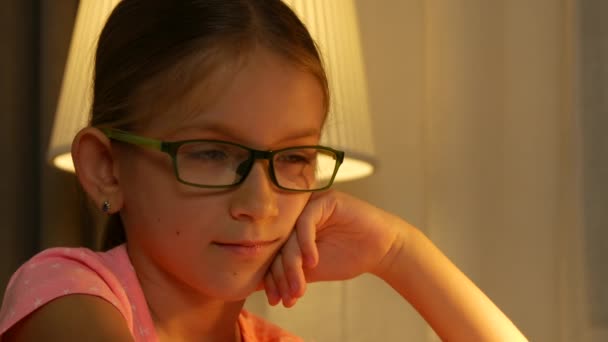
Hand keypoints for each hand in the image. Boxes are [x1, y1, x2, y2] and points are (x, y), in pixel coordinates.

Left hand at [262, 190, 405, 306]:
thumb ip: (285, 273)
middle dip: (280, 275)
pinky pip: (306, 222)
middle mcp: (295, 214)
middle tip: (286, 297)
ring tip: (300, 288)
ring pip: (289, 236)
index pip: (271, 252)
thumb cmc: (346, 257)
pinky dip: (306, 245)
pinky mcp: (325, 200)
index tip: (276, 299)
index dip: (271, 278)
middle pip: (277, 244)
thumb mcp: (309, 271)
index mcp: (288, 228)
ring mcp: (309, 205)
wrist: (381, 250)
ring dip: (292, 266)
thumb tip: (253, 286)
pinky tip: (313, 263)